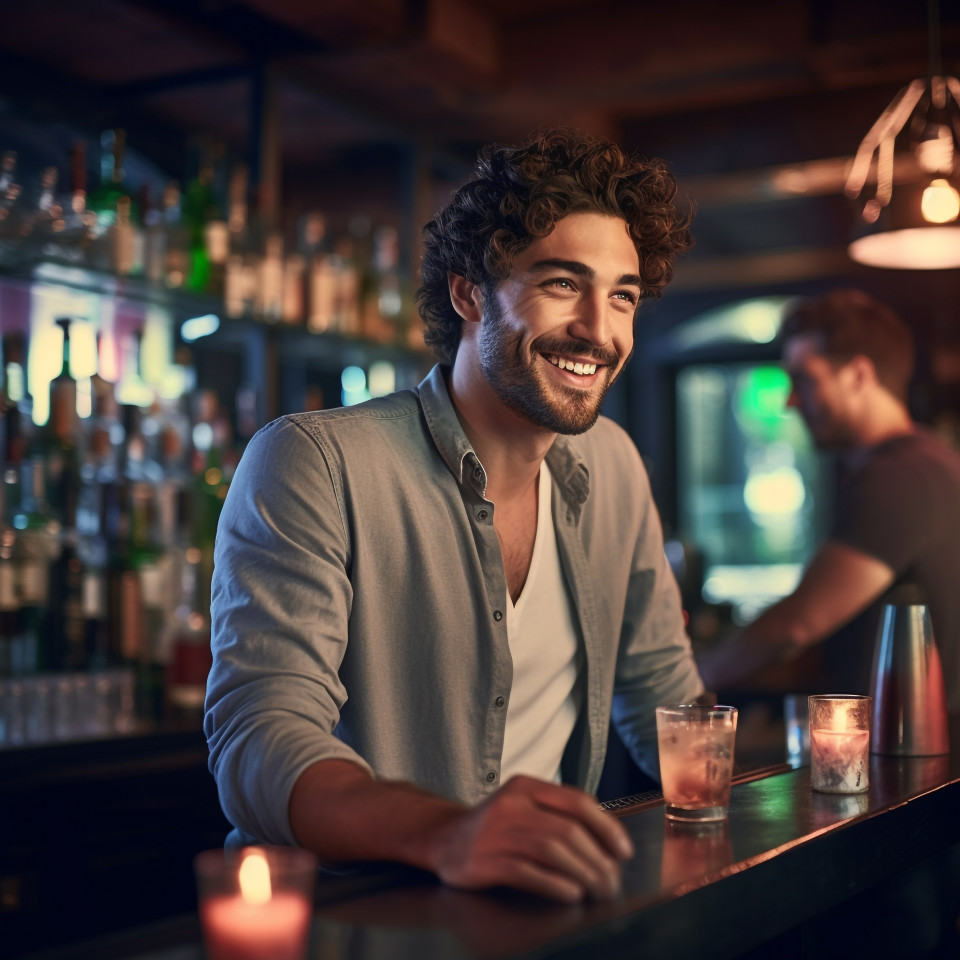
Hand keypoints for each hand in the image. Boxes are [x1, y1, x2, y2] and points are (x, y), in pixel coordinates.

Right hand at [425, 775, 633, 902]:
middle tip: (613, 881)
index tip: (623, 852)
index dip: (607, 827)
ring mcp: (496, 832)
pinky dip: (555, 885)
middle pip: (568, 830)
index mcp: (525, 786)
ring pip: (552, 850)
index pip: (577, 801)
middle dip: (598, 859)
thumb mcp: (522, 805)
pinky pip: (528, 872)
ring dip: (582, 873)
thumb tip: (606, 838)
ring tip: (598, 890)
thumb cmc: (494, 826)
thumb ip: (556, 812)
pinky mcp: (484, 860)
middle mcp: (511, 803)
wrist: (443, 838)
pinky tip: (571, 894)